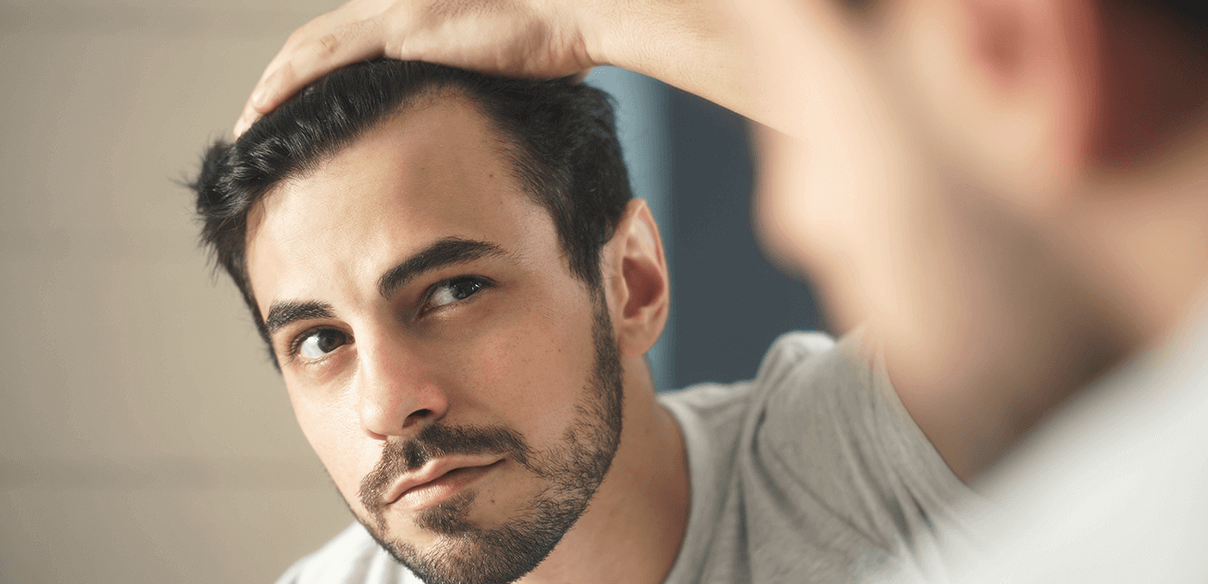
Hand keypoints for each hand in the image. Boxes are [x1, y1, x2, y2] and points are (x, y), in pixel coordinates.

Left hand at [234, 0, 596, 135]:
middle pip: (318, 40)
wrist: (578, 13)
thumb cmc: (558, 41)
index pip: (349, 39)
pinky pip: (327, 57)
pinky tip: (263, 107)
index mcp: (418, 12)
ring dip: (272, 84)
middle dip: (281, 79)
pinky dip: (288, 82)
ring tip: (248, 121)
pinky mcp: (402, 27)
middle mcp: (397, 3)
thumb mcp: (508, 69)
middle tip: (257, 117)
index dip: (314, 71)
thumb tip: (487, 118)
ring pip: (310, 46)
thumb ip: (480, 84)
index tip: (297, 108)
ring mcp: (396, 10)